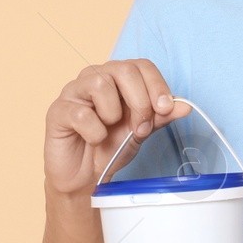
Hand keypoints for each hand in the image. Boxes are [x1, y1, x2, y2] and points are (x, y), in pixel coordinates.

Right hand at [43, 59, 190, 195]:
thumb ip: (161, 116)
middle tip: (141, 128)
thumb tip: (184, 106)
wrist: (85, 177)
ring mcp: (74, 91)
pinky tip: (93, 139)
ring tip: (110, 131)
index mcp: (118, 78)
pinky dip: (94, 132)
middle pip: (124, 70)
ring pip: (100, 84)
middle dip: (140, 102)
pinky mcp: (58, 110)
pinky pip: (81, 113)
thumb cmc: (111, 147)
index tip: (165, 109)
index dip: (157, 86)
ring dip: (114, 115)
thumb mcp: (142, 131)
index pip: (142, 66)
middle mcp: (95, 77)